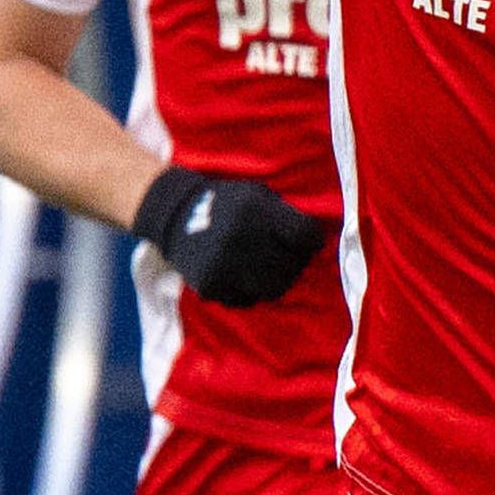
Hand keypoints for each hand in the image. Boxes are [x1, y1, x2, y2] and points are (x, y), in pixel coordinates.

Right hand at [131, 164, 331, 304]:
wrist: (176, 216)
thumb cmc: (228, 204)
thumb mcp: (257, 194)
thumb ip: (285, 215)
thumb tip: (318, 242)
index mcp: (255, 210)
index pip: (305, 235)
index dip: (313, 240)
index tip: (309, 241)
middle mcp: (240, 238)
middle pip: (293, 266)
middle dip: (297, 262)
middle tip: (288, 256)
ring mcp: (224, 265)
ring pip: (275, 289)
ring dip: (279, 280)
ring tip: (271, 268)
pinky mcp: (211, 286)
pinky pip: (249, 300)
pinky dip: (252, 291)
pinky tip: (244, 275)